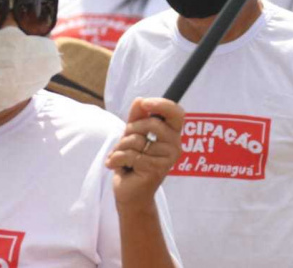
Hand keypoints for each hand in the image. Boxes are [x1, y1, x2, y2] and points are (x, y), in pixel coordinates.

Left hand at [106, 97, 183, 211]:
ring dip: (120, 147)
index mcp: (172, 135)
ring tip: (122, 158)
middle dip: (130, 131)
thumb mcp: (133, 135)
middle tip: (125, 143)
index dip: (162, 104)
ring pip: (136, 140)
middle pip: (150, 124)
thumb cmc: (134, 162)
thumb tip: (140, 100)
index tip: (145, 103)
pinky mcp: (154, 170)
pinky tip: (115, 166)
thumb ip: (137, 117)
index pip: (177, 113)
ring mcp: (166, 160)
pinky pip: (129, 154)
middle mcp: (174, 146)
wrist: (131, 193)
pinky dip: (115, 159)